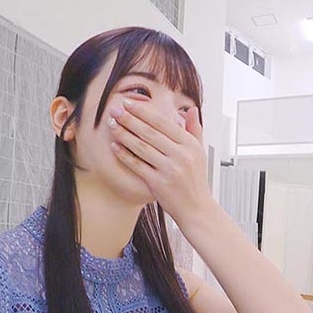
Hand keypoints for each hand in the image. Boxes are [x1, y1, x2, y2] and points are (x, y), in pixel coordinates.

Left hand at [108, 98, 214, 226]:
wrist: (196, 209)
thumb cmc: (196, 180)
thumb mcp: (200, 152)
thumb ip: (195, 129)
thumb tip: (191, 109)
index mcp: (190, 144)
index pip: (163, 123)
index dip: (144, 112)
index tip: (129, 103)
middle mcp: (181, 155)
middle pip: (150, 133)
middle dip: (130, 119)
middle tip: (115, 109)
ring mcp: (170, 170)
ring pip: (141, 147)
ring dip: (124, 134)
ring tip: (112, 124)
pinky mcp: (158, 184)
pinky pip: (137, 166)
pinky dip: (125, 155)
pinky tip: (115, 146)